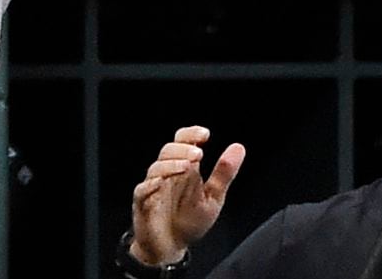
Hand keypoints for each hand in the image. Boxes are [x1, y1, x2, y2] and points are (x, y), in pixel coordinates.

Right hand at [129, 125, 243, 265]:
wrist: (171, 247)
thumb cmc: (190, 220)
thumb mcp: (213, 197)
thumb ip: (223, 173)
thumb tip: (239, 147)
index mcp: (184, 169)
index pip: (182, 142)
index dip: (190, 134)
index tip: (205, 134)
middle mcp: (167, 174)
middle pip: (168, 151)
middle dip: (182, 149)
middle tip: (199, 154)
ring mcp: (154, 187)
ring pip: (156, 168)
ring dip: (170, 164)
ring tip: (187, 165)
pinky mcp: (143, 204)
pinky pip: (142, 191)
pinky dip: (150, 185)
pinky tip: (160, 183)